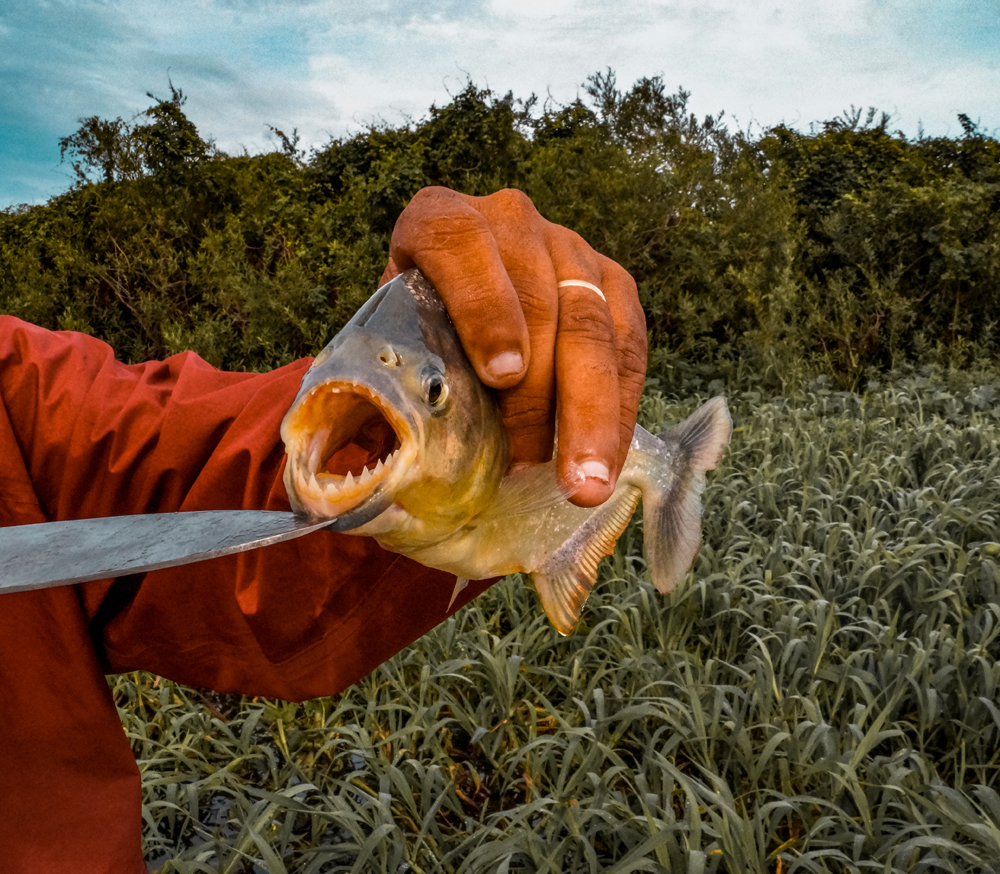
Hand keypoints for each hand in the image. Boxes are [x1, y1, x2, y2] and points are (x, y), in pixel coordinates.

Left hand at [380, 187, 646, 507]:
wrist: (465, 308)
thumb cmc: (414, 336)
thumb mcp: (380, 347)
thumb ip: (364, 389)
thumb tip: (346, 468)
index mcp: (438, 220)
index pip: (460, 243)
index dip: (483, 306)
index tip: (501, 375)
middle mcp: (510, 219)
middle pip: (540, 297)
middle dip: (542, 393)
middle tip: (534, 465)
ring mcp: (569, 247)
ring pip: (594, 324)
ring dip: (593, 412)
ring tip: (583, 484)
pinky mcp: (612, 282)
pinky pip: (631, 344)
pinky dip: (621, 407)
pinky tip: (608, 458)